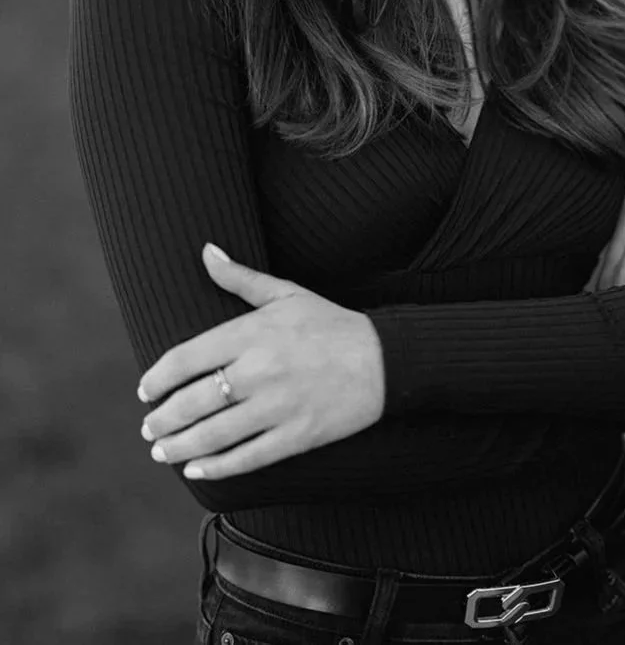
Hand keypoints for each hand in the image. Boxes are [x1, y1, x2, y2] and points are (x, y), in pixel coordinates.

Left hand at [137, 244, 385, 479]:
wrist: (384, 358)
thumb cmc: (330, 322)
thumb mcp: (286, 293)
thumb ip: (241, 278)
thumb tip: (207, 251)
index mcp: (253, 333)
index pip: (187, 357)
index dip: (158, 377)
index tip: (146, 390)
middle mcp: (260, 370)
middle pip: (194, 401)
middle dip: (163, 419)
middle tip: (150, 427)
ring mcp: (278, 406)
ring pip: (214, 434)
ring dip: (180, 445)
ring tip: (161, 450)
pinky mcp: (296, 435)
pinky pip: (247, 457)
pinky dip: (217, 466)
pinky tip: (197, 468)